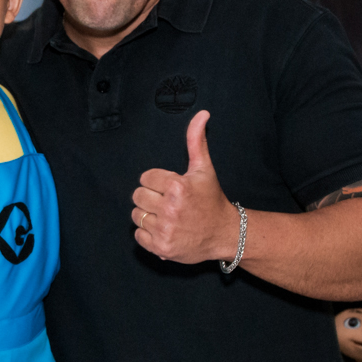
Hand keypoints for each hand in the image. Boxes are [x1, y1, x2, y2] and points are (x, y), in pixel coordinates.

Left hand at [132, 111, 239, 263]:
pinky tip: (164, 230)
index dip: (156, 182)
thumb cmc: (211, 199)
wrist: (224, 233)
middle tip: (167, 202)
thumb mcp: (204, 169)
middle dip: (150, 198)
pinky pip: (138, 235)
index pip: (145, 178)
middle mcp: (170, 208)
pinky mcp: (161, 248)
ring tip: (166, 216)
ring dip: (148, 215)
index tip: (170, 188)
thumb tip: (202, 114)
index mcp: (178, 186)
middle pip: (137, 196)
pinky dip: (147, 234)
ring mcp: (165, 230)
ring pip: (136, 215)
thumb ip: (196, 140)